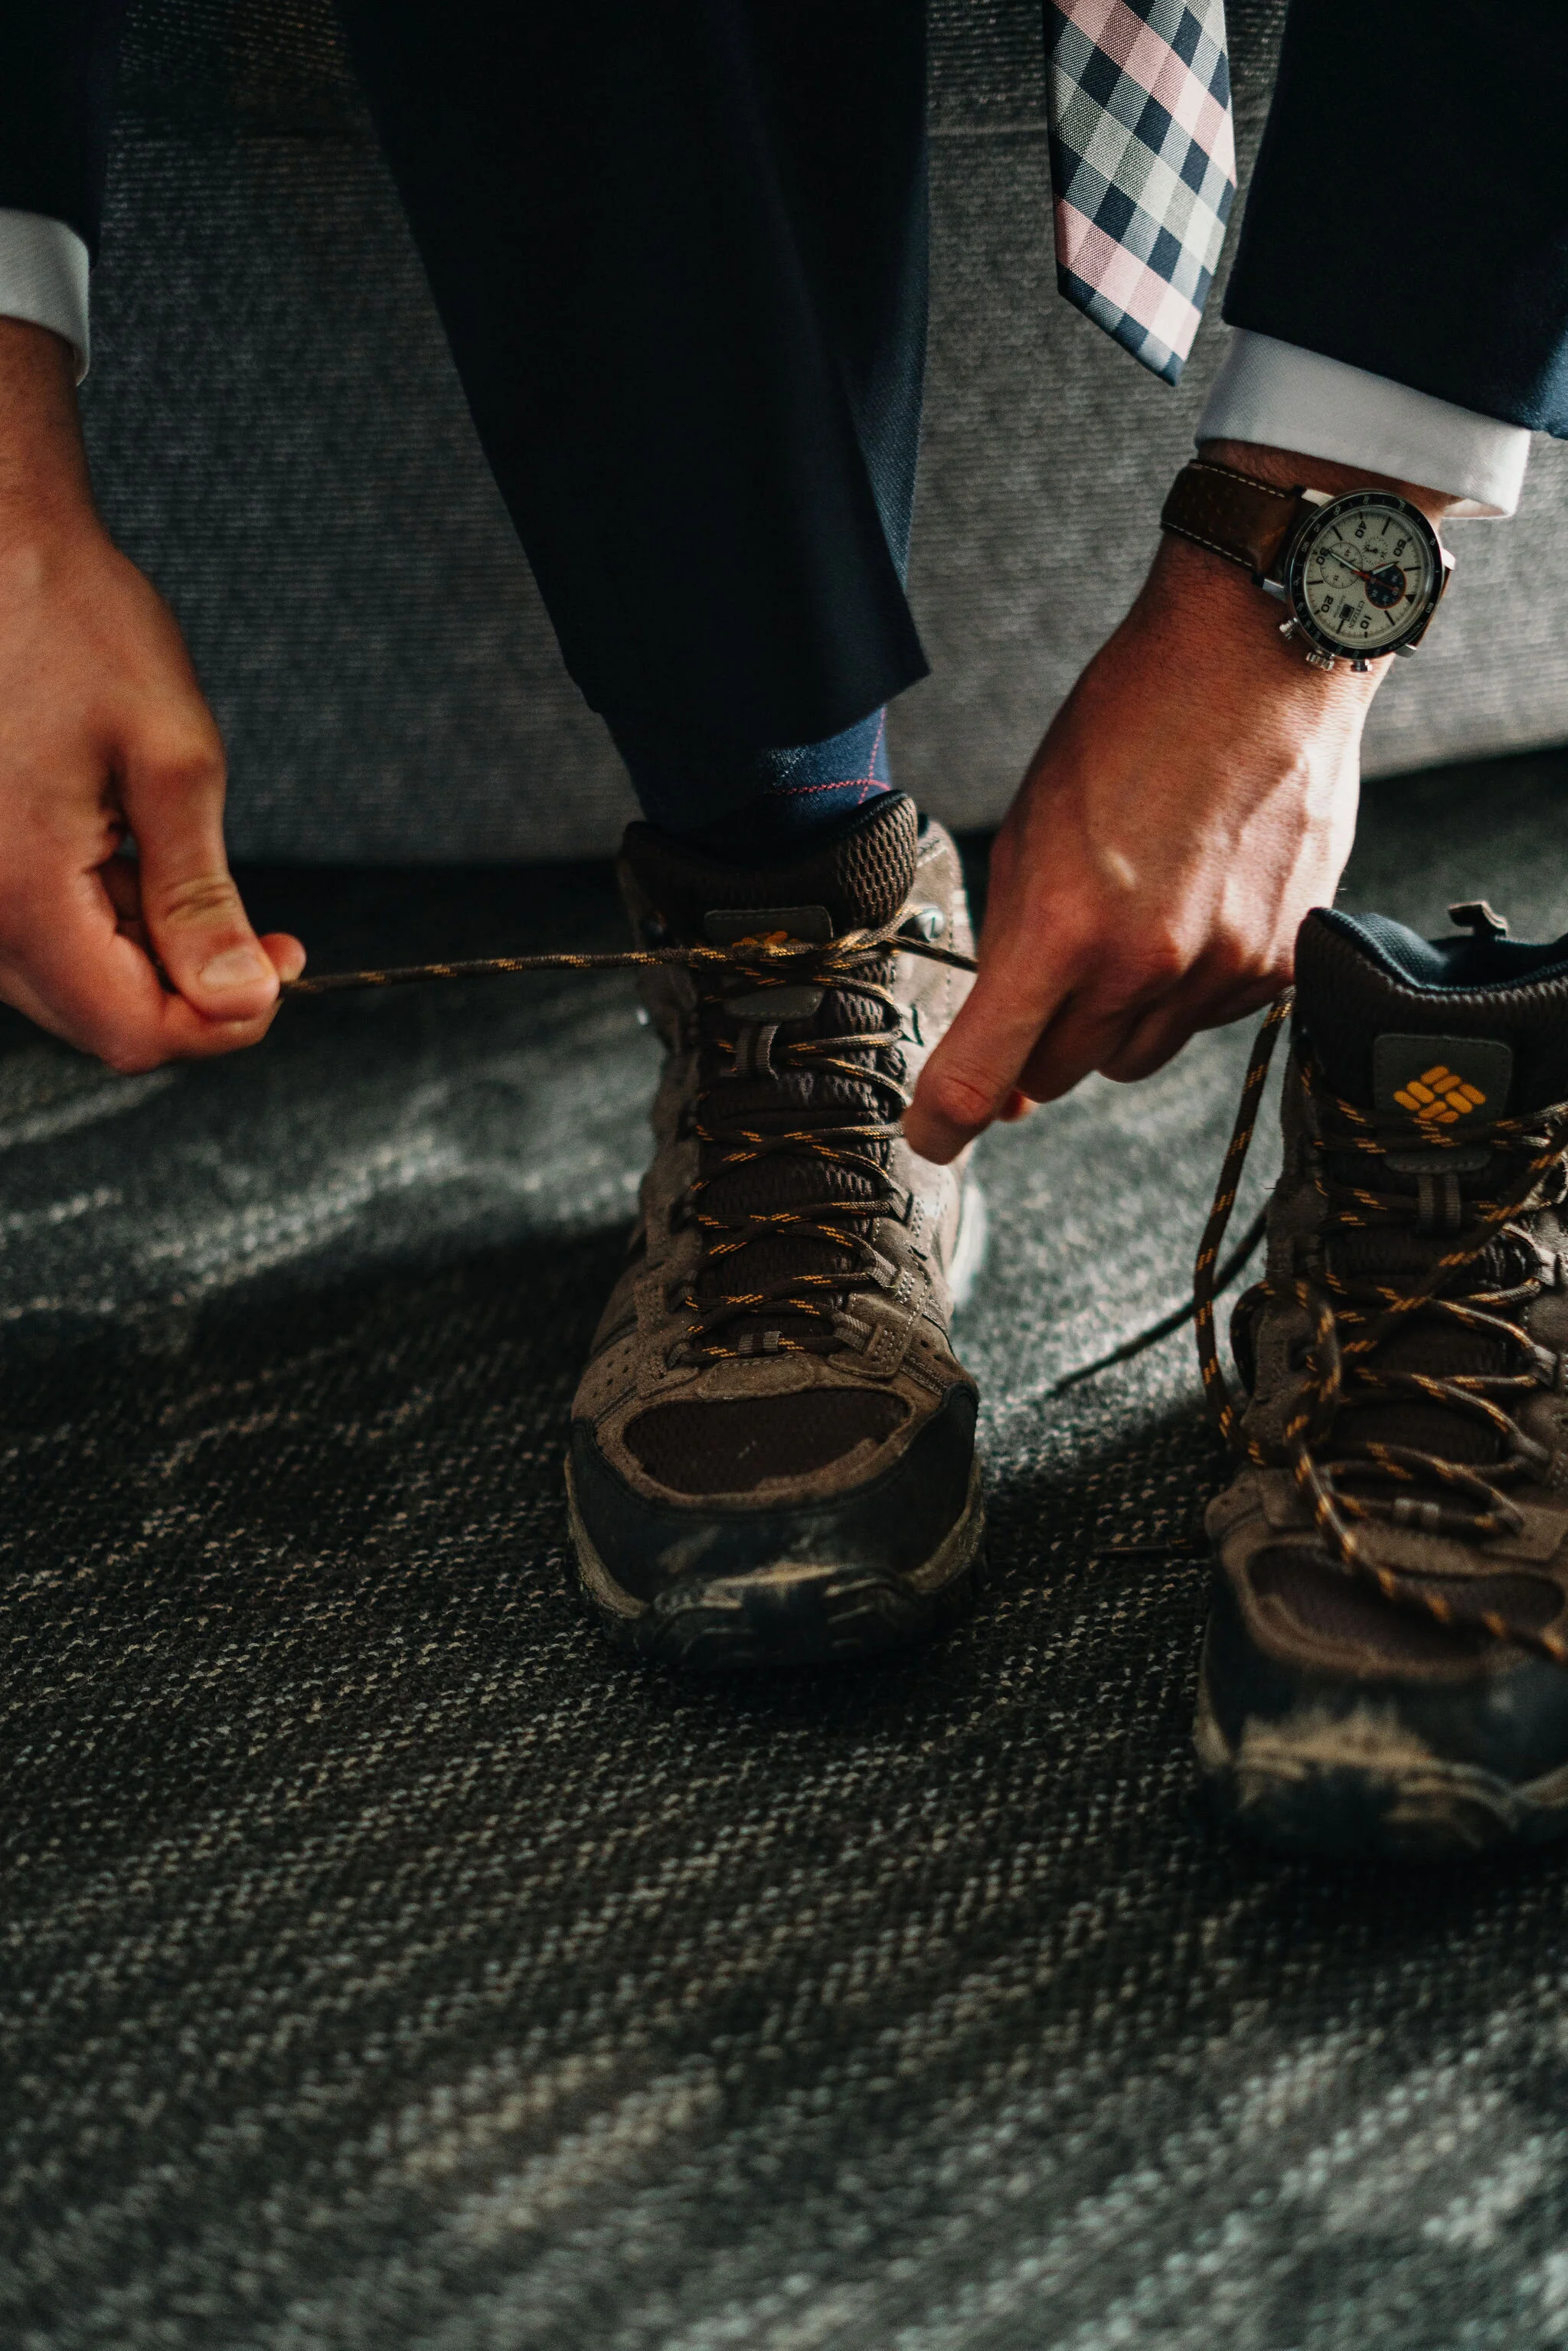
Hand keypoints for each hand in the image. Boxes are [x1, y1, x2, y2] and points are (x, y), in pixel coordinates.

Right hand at [0, 320, 302, 1072]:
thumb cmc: (70, 621)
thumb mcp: (171, 760)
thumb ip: (201, 897)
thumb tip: (243, 996)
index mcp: (17, 891)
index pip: (132, 1033)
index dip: (222, 1024)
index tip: (281, 972)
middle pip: (100, 1023)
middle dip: (192, 994)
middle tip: (267, 936)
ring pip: (68, 987)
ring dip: (146, 956)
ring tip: (187, 869)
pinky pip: (35, 938)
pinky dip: (98, 920)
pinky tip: (131, 856)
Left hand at [904, 442, 1455, 1163]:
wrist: (1258, 664)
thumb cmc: (1133, 725)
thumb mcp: (1030, 830)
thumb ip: (1011, 945)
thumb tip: (1000, 1039)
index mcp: (1064, 929)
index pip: (986, 1073)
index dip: (945, 1118)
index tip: (932, 1134)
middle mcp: (1146, 965)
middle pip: (1060, 1073)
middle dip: (1040, 1040)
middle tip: (1050, 971)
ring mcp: (1220, 972)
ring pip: (1134, 1057)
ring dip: (1113, 1019)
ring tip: (1129, 921)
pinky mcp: (1276, 967)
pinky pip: (1204, 1023)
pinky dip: (1184, 991)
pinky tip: (1190, 910)